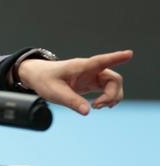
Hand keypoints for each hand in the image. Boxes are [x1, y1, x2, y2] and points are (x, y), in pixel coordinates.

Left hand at [17, 50, 132, 114]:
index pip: (101, 61)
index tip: (129, 54)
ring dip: (111, 97)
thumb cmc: (45, 80)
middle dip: (112, 94)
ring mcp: (92, 76)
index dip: (116, 58)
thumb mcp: (55, 92)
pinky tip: (99, 105)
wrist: (38, 76)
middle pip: (113, 79)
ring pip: (113, 85)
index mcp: (81, 67)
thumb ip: (71, 101)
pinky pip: (107, 89)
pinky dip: (108, 98)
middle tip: (97, 106)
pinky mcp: (91, 83)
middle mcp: (90, 70)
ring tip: (96, 107)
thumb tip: (87, 111)